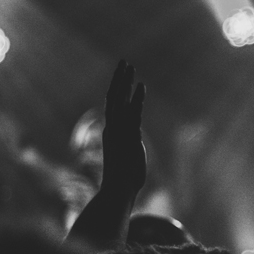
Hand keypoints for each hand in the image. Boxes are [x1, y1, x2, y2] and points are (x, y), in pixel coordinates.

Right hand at [101, 60, 146, 197]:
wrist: (118, 192)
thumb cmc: (124, 179)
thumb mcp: (127, 157)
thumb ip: (128, 146)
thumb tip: (133, 143)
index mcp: (112, 132)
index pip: (112, 104)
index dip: (117, 89)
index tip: (122, 74)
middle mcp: (112, 128)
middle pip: (113, 97)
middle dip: (119, 79)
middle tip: (124, 61)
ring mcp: (119, 132)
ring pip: (119, 101)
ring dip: (124, 82)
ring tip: (130, 66)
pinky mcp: (128, 137)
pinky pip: (132, 113)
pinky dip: (136, 99)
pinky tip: (141, 86)